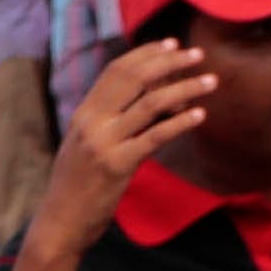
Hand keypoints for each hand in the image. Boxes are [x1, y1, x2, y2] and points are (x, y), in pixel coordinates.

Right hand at [31, 40, 215, 256]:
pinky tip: (200, 115)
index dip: (146, 53)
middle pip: (135, 77)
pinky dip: (181, 123)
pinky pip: (156, 136)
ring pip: (151, 103)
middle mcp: (91, 122)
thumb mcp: (85, 146)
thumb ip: (108, 122)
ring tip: (210, 82)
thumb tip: (150, 100)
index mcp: (83, 114)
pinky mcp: (118, 165)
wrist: (59, 225)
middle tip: (198, 55)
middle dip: (170, 62)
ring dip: (186, 88)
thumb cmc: (76, 188)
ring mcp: (103, 143)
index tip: (173, 45)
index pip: (116, 70)